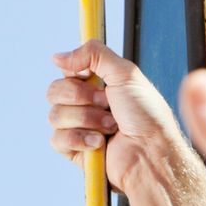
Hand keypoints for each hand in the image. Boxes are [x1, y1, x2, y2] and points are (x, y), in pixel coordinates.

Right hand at [46, 40, 190, 191]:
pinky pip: (57, 139)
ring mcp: (78, 128)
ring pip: (55, 115)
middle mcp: (85, 105)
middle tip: (107, 104)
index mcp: (96, 85)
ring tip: (110, 127)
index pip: (67, 71)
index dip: (76, 74)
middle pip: (54, 91)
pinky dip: (80, 139)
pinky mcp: (74, 151)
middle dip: (82, 97)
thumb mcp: (125, 73)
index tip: (91, 77)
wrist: (151, 152)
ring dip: (87, 119)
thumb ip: (93, 54)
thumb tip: (57, 57)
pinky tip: (100, 144)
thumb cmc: (146, 115)